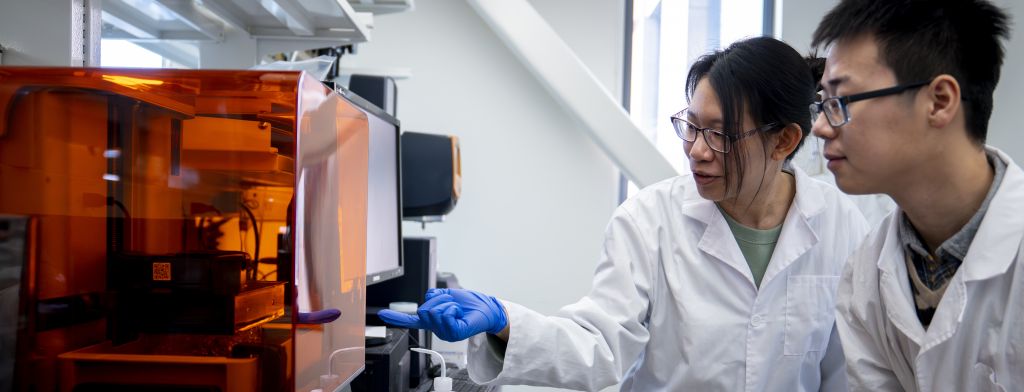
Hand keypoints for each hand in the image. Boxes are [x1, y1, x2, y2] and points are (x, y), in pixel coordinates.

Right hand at [378, 288, 507, 341]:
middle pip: (424, 308)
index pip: (412, 320)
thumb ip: (434, 296)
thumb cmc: (469, 303)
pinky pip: (445, 315)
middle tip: (451, 303)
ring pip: (434, 311)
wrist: (487, 309)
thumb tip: (428, 296)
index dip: (396, 318)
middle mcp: (437, 328)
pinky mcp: (455, 333)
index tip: (381, 315)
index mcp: (433, 320)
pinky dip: (452, 308)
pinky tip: (459, 313)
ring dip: (447, 303)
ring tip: (457, 308)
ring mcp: (445, 333)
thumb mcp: (447, 295)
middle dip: (438, 300)